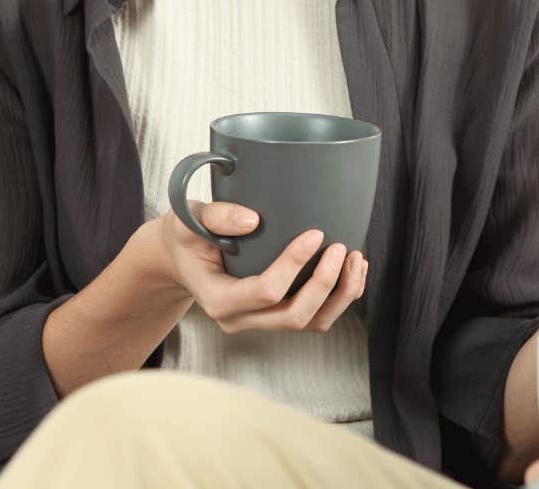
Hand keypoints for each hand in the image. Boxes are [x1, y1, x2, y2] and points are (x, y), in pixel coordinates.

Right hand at [143, 202, 366, 333]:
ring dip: (340, 295)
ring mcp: (260, 322)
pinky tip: (352, 268)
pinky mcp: (276, 316)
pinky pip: (316, 317)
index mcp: (217, 299)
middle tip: (341, 247)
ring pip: (312, 323)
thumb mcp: (189, 219)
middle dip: (325, 284)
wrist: (182, 258)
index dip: (294, 264)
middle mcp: (240, 319)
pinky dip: (340, 297)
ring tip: (356, 258)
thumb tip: (252, 219)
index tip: (315, 233)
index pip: (264, 292)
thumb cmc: (187, 236)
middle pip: (294, 316)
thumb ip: (216, 216)